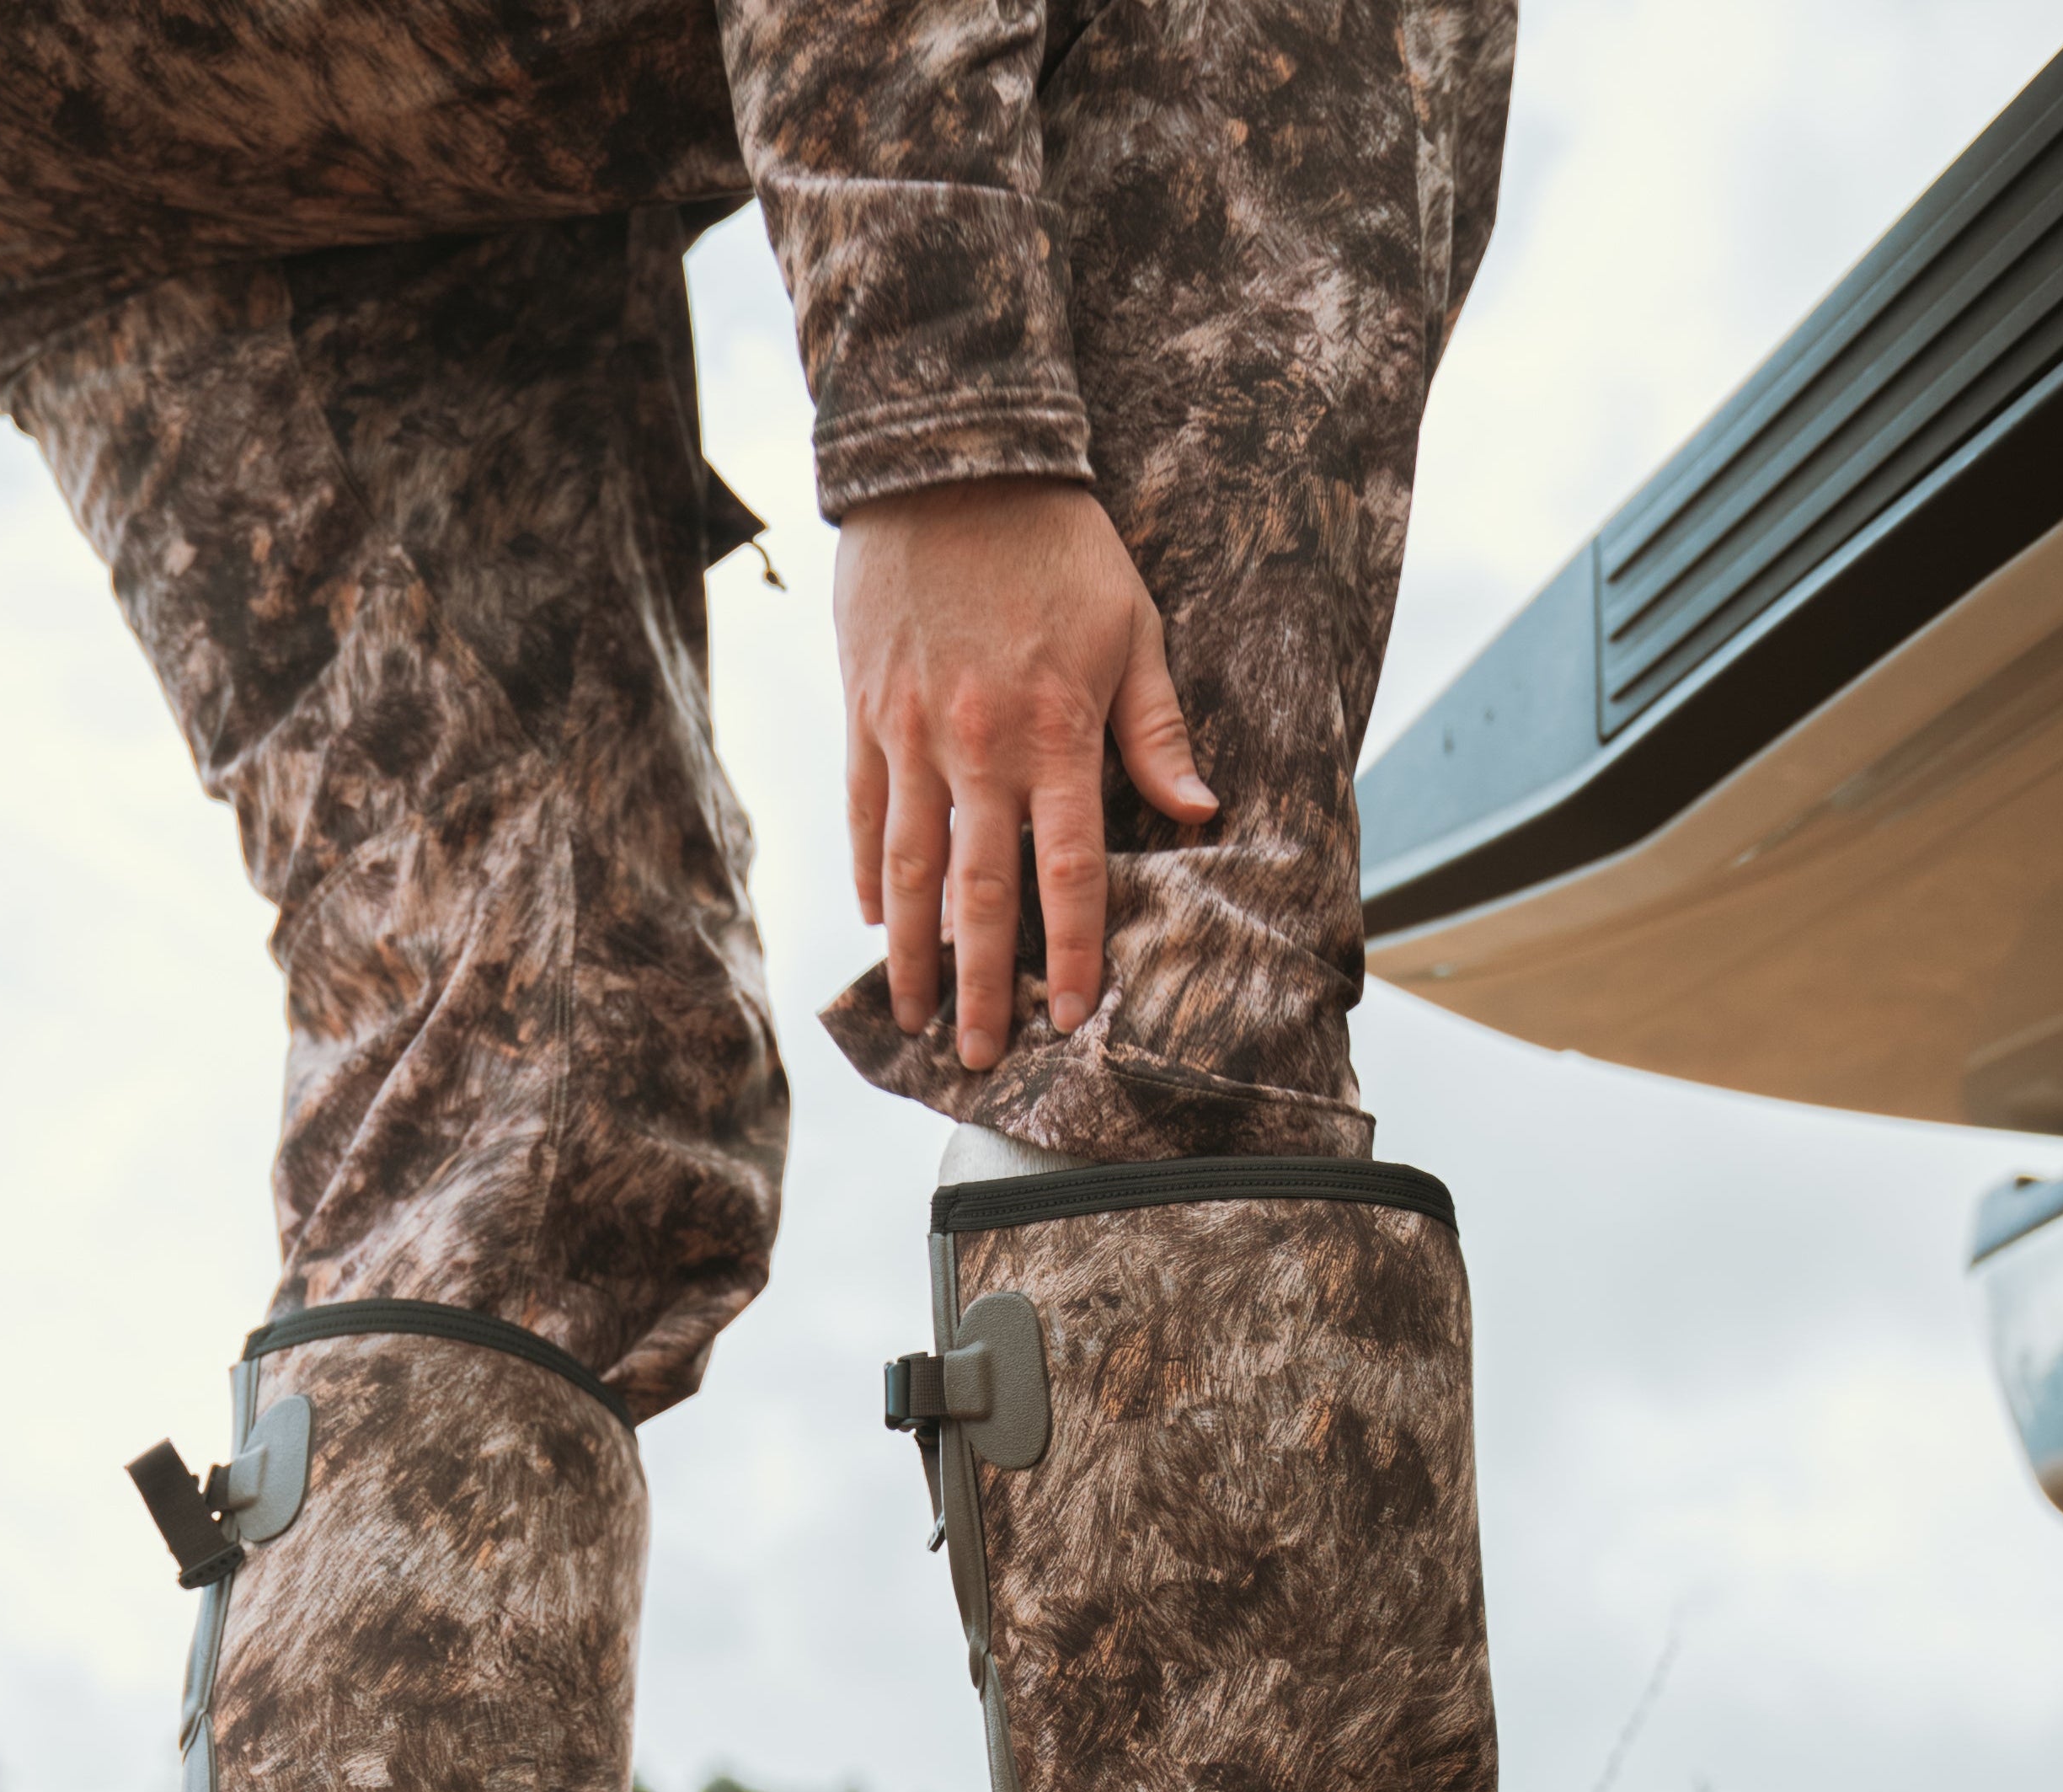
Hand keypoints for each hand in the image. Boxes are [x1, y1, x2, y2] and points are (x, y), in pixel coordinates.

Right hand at [834, 480, 1216, 1071]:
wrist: (950, 461)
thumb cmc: (1058, 546)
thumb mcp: (1134, 629)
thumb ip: (1157, 732)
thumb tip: (1200, 813)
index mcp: (1055, 736)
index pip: (1065, 873)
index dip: (1068, 954)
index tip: (1068, 1019)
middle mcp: (979, 749)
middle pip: (979, 895)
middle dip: (982, 988)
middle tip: (979, 1059)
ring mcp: (911, 735)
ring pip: (906, 871)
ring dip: (913, 955)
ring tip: (914, 1017)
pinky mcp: (865, 713)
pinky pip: (862, 812)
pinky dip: (866, 876)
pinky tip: (875, 927)